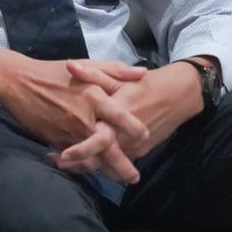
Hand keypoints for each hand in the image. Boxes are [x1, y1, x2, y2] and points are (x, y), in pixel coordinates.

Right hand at [0, 56, 148, 183]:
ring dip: (104, 171)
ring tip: (116, 179)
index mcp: (95, 97)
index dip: (138, 131)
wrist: (16, 81)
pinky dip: (81, 164)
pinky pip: (73, 156)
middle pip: (110, 149)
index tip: (146, 137)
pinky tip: (88, 168)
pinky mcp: (54, 139)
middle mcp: (84, 118)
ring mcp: (68, 132)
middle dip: (123, 167)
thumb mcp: (86, 64)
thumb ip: (115, 70)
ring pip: (92, 158)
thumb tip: (143, 73)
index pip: (124, 120)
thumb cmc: (53, 72)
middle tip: (133, 178)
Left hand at [58, 59, 202, 164]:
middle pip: (101, 160)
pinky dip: (100, 164)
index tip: (63, 154)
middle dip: (78, 165)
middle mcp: (126, 137)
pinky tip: (80, 160)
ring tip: (60, 163)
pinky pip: (116, 162)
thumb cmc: (143, 84)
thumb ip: (93, 74)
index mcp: (118, 117)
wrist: (177, 96)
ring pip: (108, 164)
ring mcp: (133, 148)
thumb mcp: (118, 76)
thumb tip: (69, 65)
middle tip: (54, 162)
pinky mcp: (138, 152)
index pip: (100, 140)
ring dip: (85, 166)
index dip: (82, 150)